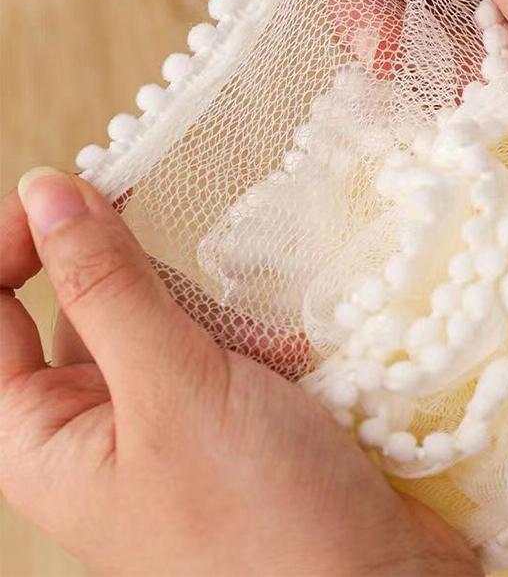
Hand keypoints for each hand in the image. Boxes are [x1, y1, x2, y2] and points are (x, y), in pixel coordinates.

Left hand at [0, 168, 479, 576]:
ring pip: (154, 317)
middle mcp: (92, 427)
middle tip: (168, 219)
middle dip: (123, 266)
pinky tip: (282, 346)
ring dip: (196, 301)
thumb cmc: (258, 516)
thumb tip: (47, 194)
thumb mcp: (171, 389)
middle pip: (75, 309)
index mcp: (40, 439)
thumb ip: (105, 286)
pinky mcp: (222, 411)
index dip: (12, 243)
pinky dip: (241, 326)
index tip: (68, 189)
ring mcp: (162, 418)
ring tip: (244, 318)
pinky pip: (211, 338)